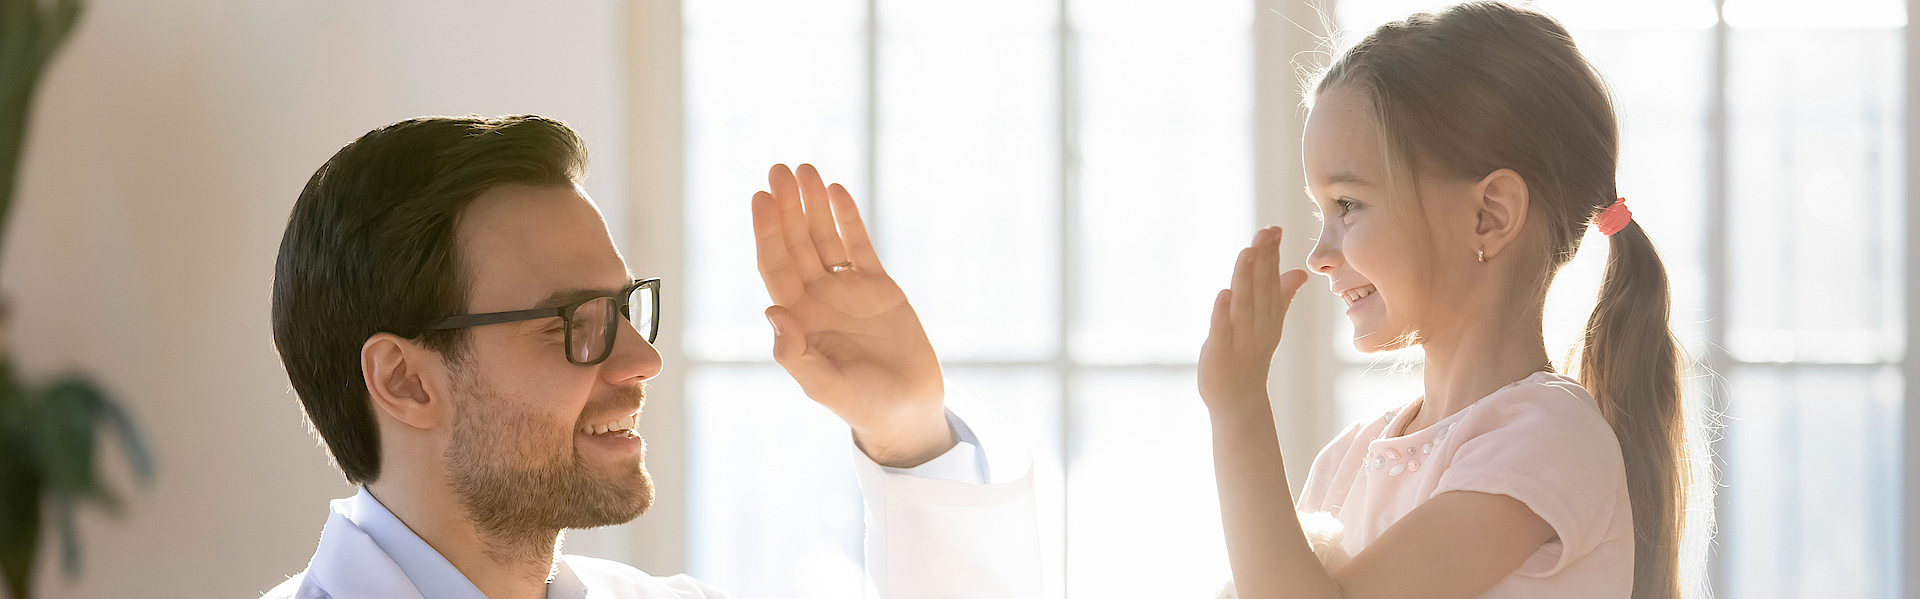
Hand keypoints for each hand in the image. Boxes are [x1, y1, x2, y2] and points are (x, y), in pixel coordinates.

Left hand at [751, 164, 953, 466]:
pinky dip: (848, 218)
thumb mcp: (825, 387)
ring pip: (824, 237)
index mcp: (797, 320)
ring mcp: (846, 290)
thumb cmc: (863, 406)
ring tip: (805, 169)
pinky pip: (857, 245)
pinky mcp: (878, 286)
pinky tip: (836, 191)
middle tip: (779, 170)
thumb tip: (773, 311)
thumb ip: (796, 355)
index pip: (775, 267)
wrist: (909, 410)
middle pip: (795, 244)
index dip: (767, 232)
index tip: (761, 199)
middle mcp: (816, 299)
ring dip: (812, 205)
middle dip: (787, 207)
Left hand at [1198, 226, 1309, 415]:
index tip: (1274, 229)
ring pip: (1243, 305)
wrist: (1238, 400)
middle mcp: (1259, 325)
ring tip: (1247, 252)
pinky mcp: (1220, 353)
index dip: (1272, 255)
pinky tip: (1223, 293)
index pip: (1272, 281)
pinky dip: (1222, 313)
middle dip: (1263, 259)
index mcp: (1270, 316)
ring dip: (1245, 278)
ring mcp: (1240, 339)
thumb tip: (1299, 272)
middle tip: (1266, 232)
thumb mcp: (1269, 324)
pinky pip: (1222, 331)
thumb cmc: (1250, 357)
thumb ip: (1281, 296)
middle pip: (1261, 288)